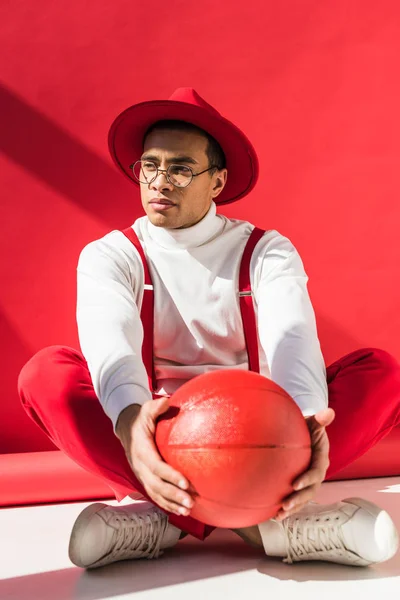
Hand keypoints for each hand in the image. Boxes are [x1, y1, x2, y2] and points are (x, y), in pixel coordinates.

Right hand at [115, 397, 193, 516]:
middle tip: (191, 501)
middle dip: (174, 495)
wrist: (126, 428)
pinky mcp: (144, 479)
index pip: (156, 466)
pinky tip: (181, 511)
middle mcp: (139, 466)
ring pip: (156, 493)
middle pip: (157, 485)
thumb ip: (156, 407)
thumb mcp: (146, 410)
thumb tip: (167, 401)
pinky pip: (155, 495)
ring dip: (172, 503)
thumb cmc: (141, 418)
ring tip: (188, 510)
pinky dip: (167, 504)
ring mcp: (141, 475)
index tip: (186, 482)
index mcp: (141, 451)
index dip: (170, 476)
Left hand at [275, 407, 334, 521]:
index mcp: (320, 459)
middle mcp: (317, 473)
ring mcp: (309, 481)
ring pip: (303, 498)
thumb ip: (320, 420)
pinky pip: (296, 498)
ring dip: (293, 508)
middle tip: (285, 505)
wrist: (306, 434)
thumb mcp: (313, 422)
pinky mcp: (301, 485)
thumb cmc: (308, 427)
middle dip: (299, 500)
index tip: (294, 484)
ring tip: (279, 515)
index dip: (307, 480)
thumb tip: (329, 411)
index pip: (315, 472)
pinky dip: (287, 507)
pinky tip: (272, 515)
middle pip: (310, 491)